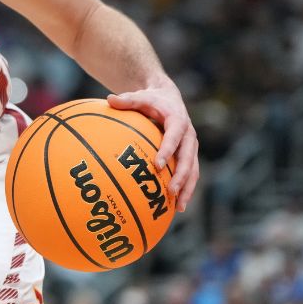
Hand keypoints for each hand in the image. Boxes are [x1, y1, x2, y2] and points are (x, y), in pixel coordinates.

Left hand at [108, 87, 199, 211]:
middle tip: (170, 191)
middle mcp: (189, 135)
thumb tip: (109, 99)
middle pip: (188, 158)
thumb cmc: (151, 99)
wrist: (169, 98)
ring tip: (179, 207)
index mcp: (178, 121)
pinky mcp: (189, 155)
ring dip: (187, 188)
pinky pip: (190, 173)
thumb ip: (126, 100)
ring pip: (193, 169)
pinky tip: (177, 206)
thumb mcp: (140, 97)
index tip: (158, 165)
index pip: (174, 136)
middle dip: (181, 176)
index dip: (167, 150)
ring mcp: (190, 147)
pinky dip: (185, 189)